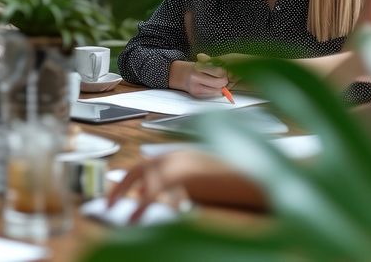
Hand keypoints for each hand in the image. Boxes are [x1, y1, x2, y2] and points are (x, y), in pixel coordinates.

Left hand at [109, 151, 261, 220]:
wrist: (261, 179)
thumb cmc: (237, 185)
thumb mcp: (202, 187)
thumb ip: (180, 190)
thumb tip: (159, 202)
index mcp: (181, 155)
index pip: (146, 165)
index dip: (129, 180)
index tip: (117, 194)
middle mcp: (179, 155)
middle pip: (140, 168)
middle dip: (121, 186)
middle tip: (108, 204)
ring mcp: (184, 161)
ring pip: (146, 177)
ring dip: (132, 196)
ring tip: (124, 216)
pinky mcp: (188, 172)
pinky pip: (157, 188)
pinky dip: (144, 202)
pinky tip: (138, 215)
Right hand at [168, 59, 227, 97]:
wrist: (175, 74)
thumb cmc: (191, 68)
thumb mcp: (201, 62)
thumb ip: (214, 65)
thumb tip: (229, 72)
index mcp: (198, 67)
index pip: (219, 72)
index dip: (225, 72)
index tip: (225, 72)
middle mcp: (195, 78)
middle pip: (219, 83)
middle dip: (224, 82)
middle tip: (224, 79)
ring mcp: (195, 88)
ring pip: (217, 91)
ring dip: (221, 88)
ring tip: (218, 83)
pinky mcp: (196, 95)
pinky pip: (212, 95)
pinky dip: (215, 92)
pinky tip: (213, 88)